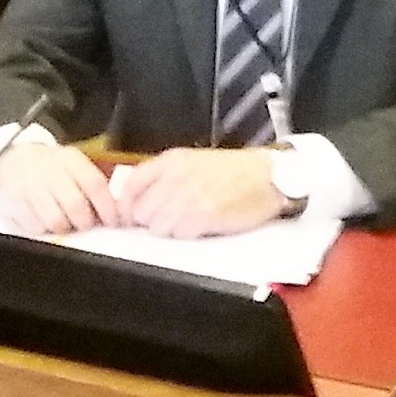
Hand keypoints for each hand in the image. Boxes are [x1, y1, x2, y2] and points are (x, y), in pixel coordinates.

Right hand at [0, 135, 118, 235]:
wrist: (13, 161)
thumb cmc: (51, 169)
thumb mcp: (73, 165)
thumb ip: (92, 185)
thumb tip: (115, 212)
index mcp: (70, 160)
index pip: (95, 184)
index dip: (107, 207)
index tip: (112, 221)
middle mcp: (50, 171)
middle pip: (76, 206)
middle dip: (85, 223)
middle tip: (85, 226)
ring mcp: (31, 186)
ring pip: (55, 221)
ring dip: (64, 228)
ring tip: (64, 223)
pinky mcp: (14, 202)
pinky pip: (35, 227)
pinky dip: (43, 230)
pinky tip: (45, 221)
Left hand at [108, 146, 290, 238]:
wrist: (268, 176)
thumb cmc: (233, 171)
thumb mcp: (193, 162)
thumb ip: (163, 177)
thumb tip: (136, 203)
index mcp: (172, 160)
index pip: (131, 185)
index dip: (127, 206)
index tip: (132, 218)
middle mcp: (177, 176)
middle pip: (142, 211)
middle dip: (151, 221)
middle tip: (170, 220)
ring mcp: (191, 196)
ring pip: (158, 227)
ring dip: (170, 230)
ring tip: (188, 223)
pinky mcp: (206, 215)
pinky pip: (180, 234)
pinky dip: (188, 235)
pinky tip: (201, 227)